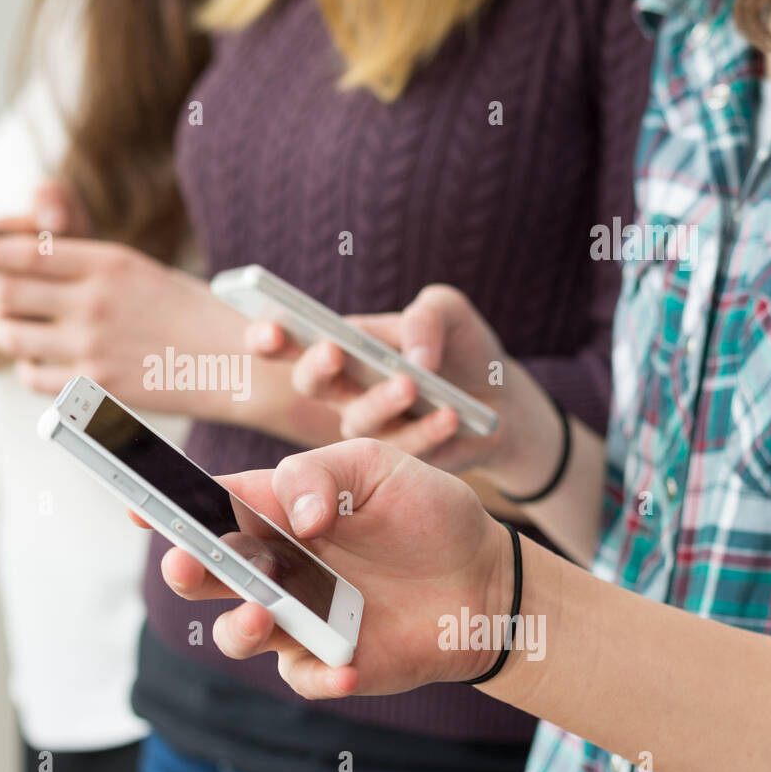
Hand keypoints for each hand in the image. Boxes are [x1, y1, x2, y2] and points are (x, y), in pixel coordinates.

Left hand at [0, 235, 249, 409]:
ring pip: (9, 336)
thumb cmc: (191, 314)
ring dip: (2, 331)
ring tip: (13, 327)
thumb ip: (88, 268)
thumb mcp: (141, 272)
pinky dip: (29, 367)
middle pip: (3, 292)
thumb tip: (30, 262)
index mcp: (108, 262)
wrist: (234, 363)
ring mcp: (90, 346)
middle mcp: (93, 301)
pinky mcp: (93, 386)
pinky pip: (33, 376)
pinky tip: (44, 360)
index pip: (23, 251)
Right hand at [146, 438, 512, 697]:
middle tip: (189, 564)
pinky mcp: (326, 662)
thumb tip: (297, 516)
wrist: (486, 577)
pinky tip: (346, 664)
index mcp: (274, 511)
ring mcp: (296, 618)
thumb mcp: (377, 466)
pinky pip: (302, 677)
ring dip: (240, 626)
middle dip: (187, 569)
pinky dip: (319, 674)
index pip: (208, 506)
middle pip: (207, 573)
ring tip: (265, 615)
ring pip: (237, 631)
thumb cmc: (425, 512)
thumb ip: (321, 473)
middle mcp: (274, 567)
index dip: (167, 505)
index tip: (138, 504)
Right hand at [249, 284, 561, 494]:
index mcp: (340, 345)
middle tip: (332, 352)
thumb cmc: (459, 348)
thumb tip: (414, 357)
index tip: (269, 330)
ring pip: (356, 421)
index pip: (289, 339)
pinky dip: (427, 431)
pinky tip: (450, 416)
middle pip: (310, 382)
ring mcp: (367, 429)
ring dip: (379, 401)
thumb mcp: (449, 312)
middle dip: (315, 367)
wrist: (501, 398)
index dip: (269, 336)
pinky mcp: (398, 460)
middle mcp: (343, 389)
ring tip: (409, 383)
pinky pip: (404, 449)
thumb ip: (428, 315)